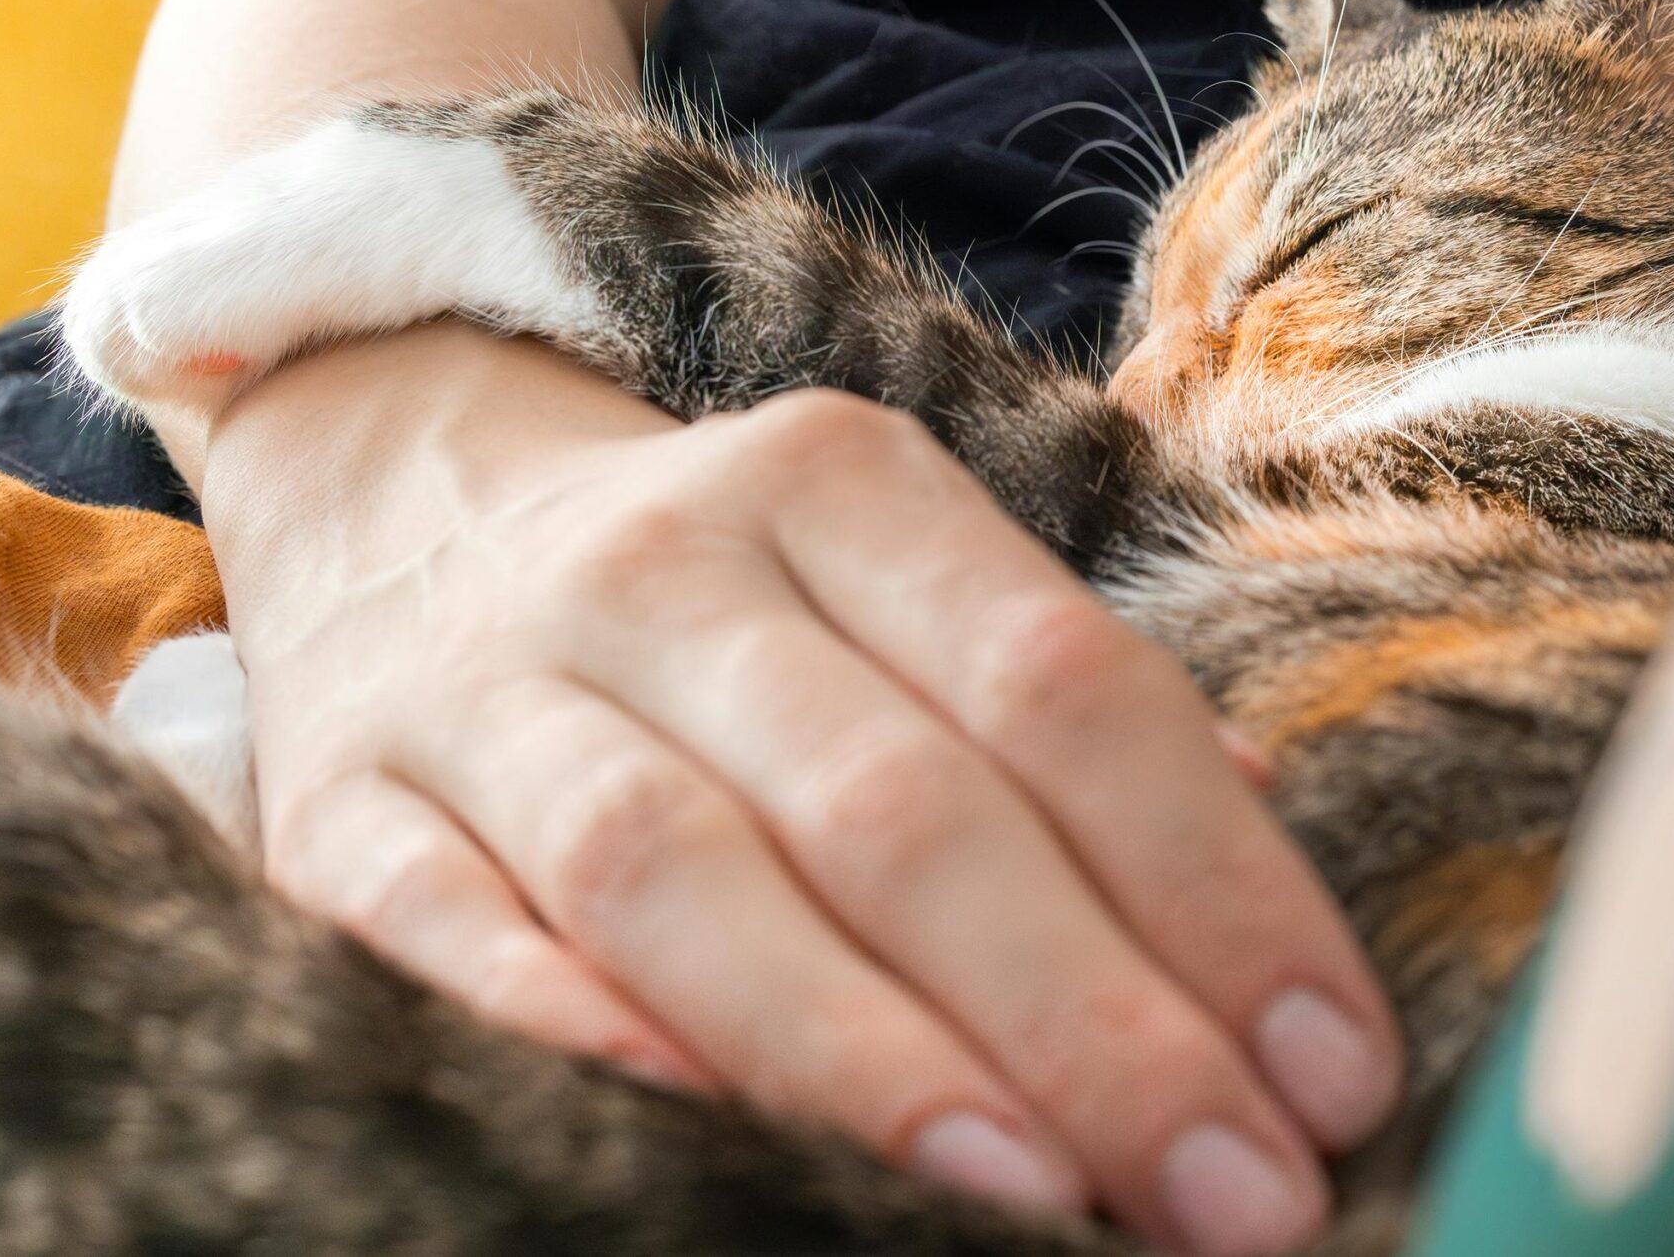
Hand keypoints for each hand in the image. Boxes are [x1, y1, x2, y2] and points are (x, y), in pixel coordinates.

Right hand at [197, 321, 1400, 1256]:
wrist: (403, 491)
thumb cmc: (730, 595)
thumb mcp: (899, 578)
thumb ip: (1072, 715)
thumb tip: (1266, 879)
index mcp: (840, 487)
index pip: (1061, 684)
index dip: (1213, 886)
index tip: (1332, 1069)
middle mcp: (665, 564)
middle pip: (896, 799)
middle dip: (1088, 1016)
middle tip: (1237, 1192)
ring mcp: (489, 683)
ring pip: (682, 870)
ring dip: (866, 1052)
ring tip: (1031, 1201)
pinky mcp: (341, 804)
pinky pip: (443, 931)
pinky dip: (567, 1032)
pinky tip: (695, 1128)